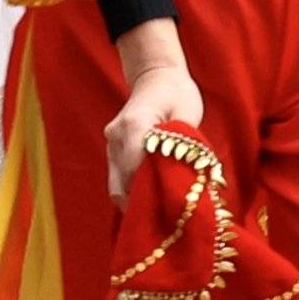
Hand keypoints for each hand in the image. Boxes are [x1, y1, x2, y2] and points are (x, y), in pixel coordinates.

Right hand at [104, 17, 201, 201]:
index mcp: (135, 124)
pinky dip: (131, 190)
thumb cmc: (177, 93)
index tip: (166, 211)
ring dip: (134, 199)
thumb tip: (181, 176)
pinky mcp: (113, 148)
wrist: (156, 76)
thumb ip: (181, 144)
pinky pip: (118, 176)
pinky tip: (150, 201)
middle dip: (139, 204)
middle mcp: (116, 136)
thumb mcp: (187, 115)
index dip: (148, 192)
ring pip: (116, 183)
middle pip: (120, 183)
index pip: (135, 168)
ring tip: (158, 216)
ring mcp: (111, 143)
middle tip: (162, 223)